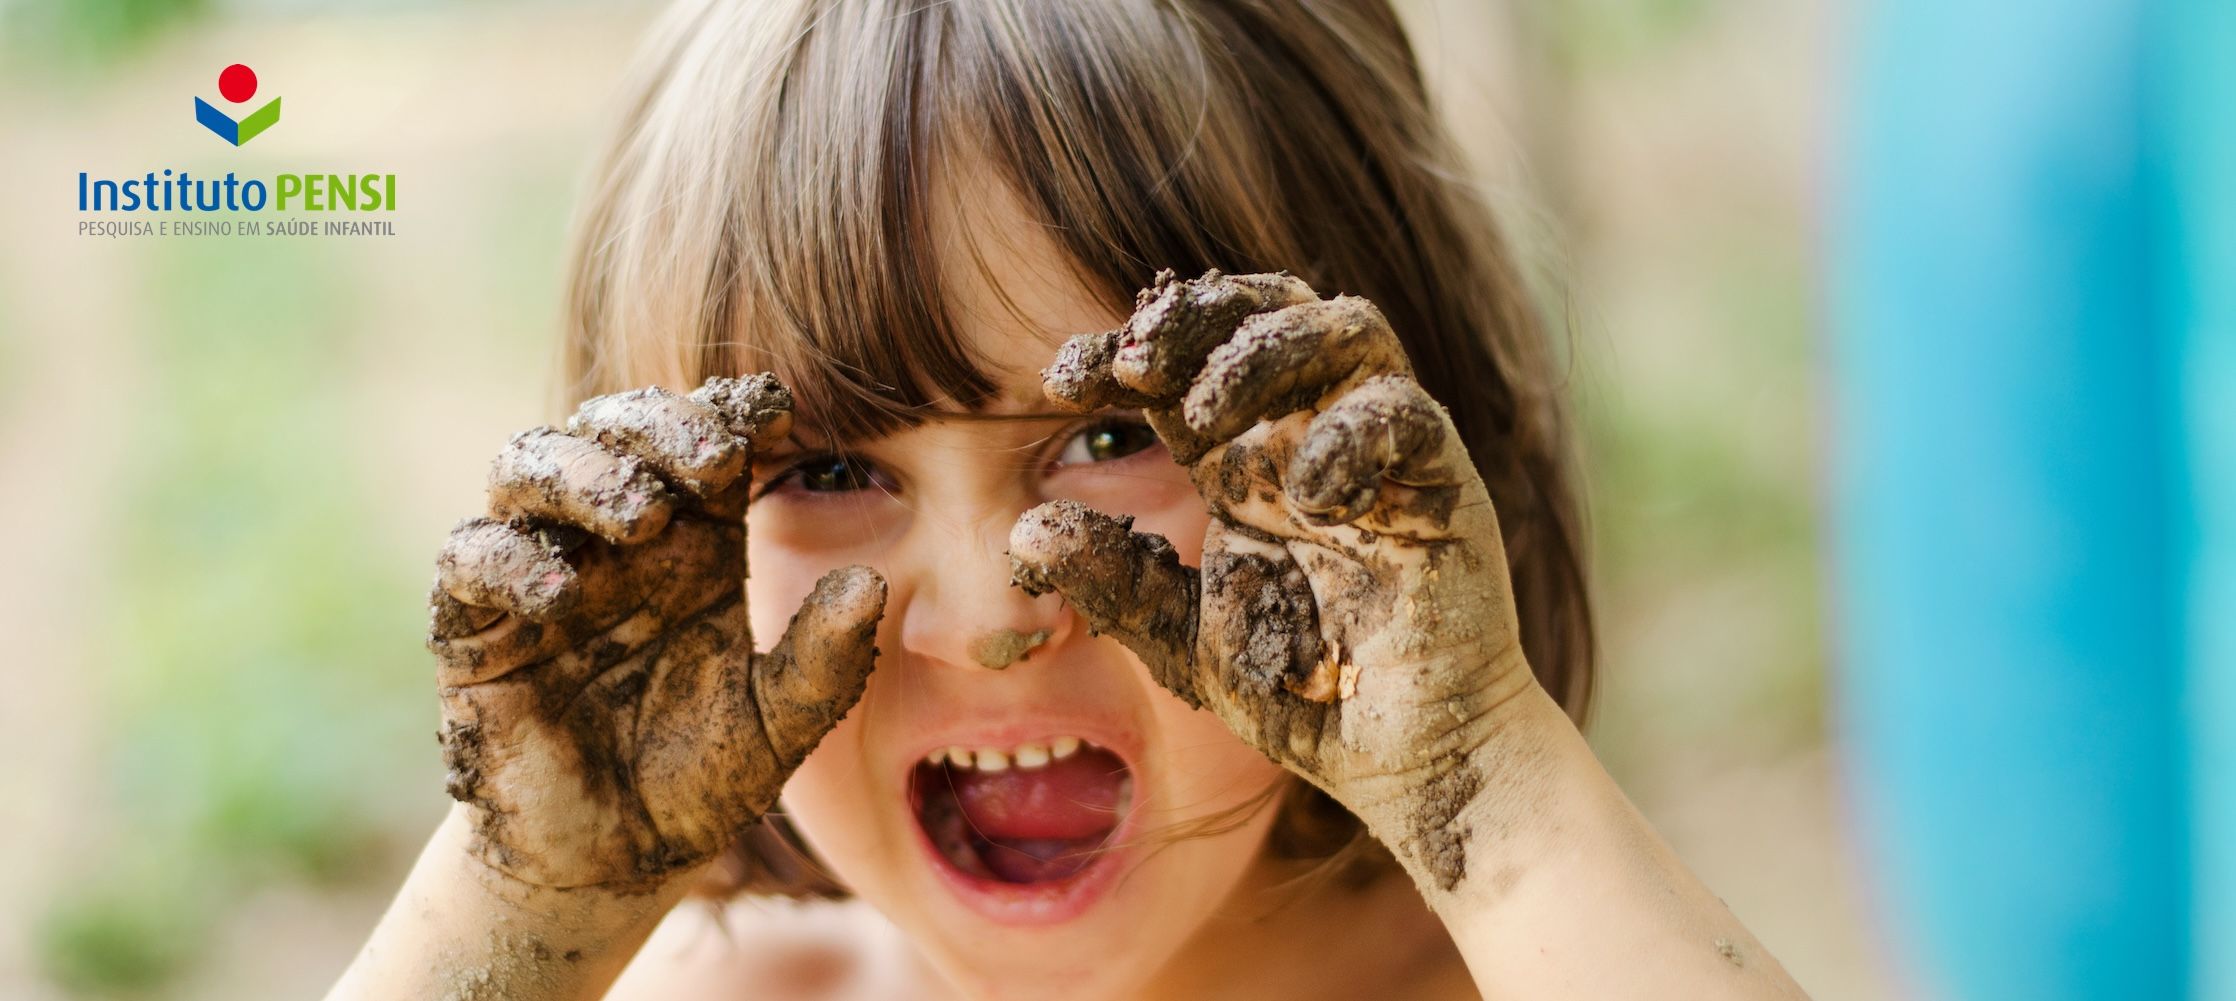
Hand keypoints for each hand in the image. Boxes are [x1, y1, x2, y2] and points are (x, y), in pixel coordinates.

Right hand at [427, 375, 884, 890]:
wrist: (614, 863)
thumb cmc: (702, 778)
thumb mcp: (780, 723)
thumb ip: (824, 658)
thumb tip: (870, 583)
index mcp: (695, 540)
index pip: (703, 439)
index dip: (732, 412)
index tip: (775, 414)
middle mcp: (615, 539)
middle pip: (613, 427)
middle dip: (657, 425)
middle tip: (711, 458)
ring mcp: (541, 571)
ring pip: (529, 464)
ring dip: (582, 472)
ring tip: (640, 514)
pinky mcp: (476, 626)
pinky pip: (469, 556)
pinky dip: (507, 558)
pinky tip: (560, 594)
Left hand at [1008, 270, 1533, 891]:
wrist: (1405, 761)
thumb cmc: (1306, 694)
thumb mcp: (1183, 639)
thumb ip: (1116, 581)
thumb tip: (1024, 528)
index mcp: (1242, 462)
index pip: (1184, 366)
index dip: (1122, 350)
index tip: (1060, 378)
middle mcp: (1309, 438)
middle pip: (1266, 312)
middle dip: (1197, 318)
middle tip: (1135, 363)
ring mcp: (1380, 453)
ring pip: (1346, 327)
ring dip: (1269, 351)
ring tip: (1207, 417)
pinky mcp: (1441, 485)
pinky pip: (1404, 414)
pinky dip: (1350, 435)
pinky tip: (1305, 497)